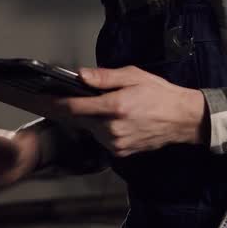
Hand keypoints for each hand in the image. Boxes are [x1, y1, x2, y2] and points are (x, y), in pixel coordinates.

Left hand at [52, 65, 207, 156]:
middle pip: (80, 119)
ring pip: (90, 130)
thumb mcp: (133, 76)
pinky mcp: (121, 152)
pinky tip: (114, 119)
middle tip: (73, 97)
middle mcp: (112, 128)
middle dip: (75, 108)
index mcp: (114, 107)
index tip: (43, 97)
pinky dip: (101, 129)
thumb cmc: (160, 94)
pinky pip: (101, 139)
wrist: (183, 119)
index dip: (57, 102)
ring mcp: (116, 143)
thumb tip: (80, 75)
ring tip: (106, 106)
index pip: (75, 107)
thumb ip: (105, 77)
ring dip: (90, 119)